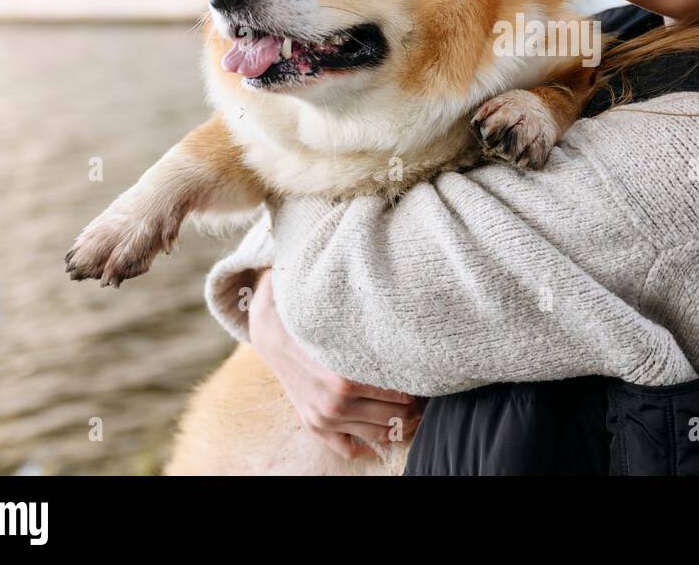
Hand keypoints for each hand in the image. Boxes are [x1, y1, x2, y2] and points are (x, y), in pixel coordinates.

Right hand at [248, 267, 425, 459]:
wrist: (266, 328)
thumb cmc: (307, 308)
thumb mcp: (331, 299)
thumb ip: (358, 293)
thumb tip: (381, 252)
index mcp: (343, 376)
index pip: (398, 393)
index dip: (420, 386)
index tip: (432, 373)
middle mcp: (334, 403)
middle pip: (393, 415)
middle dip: (417, 406)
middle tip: (432, 391)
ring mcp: (323, 418)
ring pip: (377, 434)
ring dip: (400, 426)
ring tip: (417, 410)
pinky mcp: (314, 425)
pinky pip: (346, 447)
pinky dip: (367, 444)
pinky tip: (384, 432)